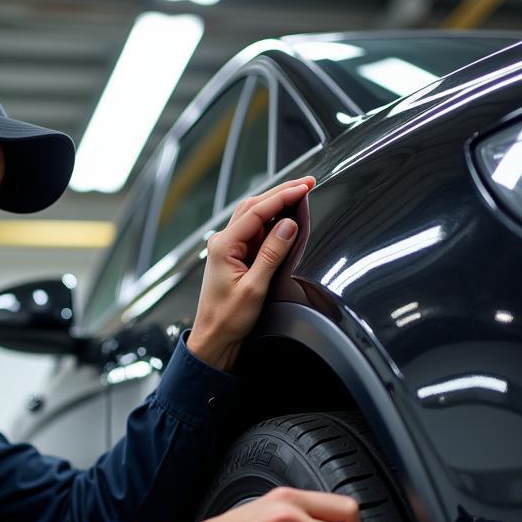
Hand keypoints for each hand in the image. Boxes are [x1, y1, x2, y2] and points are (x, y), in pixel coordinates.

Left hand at [187, 176, 315, 370]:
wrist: (214, 337)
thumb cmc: (227, 318)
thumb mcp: (254, 287)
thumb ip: (271, 254)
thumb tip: (288, 226)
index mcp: (223, 246)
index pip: (257, 211)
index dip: (283, 196)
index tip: (304, 187)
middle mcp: (222, 242)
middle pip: (254, 206)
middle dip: (282, 193)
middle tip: (308, 184)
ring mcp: (227, 247)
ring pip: (254, 215)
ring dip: (276, 203)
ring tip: (300, 194)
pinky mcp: (234, 255)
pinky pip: (254, 230)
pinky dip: (271, 220)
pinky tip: (285, 216)